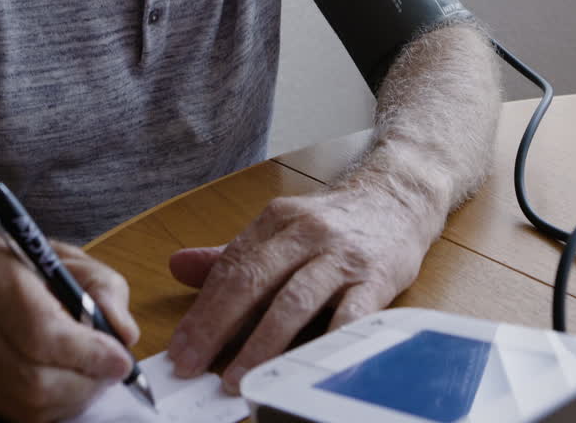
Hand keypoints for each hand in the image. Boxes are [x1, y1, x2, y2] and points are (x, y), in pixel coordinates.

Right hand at [0, 232, 139, 421]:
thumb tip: (124, 334)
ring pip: (24, 408)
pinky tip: (53, 380)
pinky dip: (43, 404)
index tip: (119, 359)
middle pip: (33, 381)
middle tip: (109, 373)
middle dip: (85, 384)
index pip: (42, 332)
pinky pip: (9, 413)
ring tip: (87, 377)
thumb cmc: (2, 266)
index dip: (88, 354)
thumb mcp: (57, 255)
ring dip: (69, 400)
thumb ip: (99, 286)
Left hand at [166, 185, 440, 392]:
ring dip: (262, 344)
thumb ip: (231, 253)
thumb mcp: (280, 227)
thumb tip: (177, 267)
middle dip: (217, 328)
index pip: (230, 269)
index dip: (201, 313)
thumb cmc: (335, 222)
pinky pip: (350, 315)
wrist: (398, 197)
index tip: (180, 350)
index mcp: (276, 220)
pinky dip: (326, 342)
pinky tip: (305, 368)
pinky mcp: (376, 277)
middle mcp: (306, 233)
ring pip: (295, 301)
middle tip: (192, 366)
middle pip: (253, 282)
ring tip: (239, 378)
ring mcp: (342, 256)